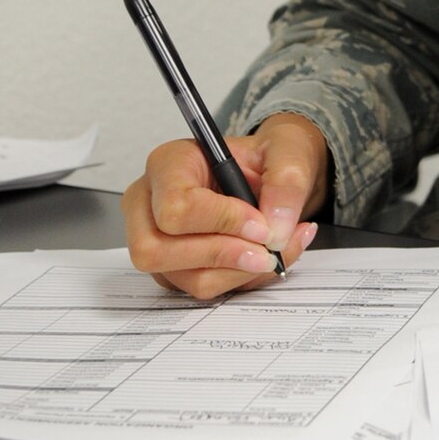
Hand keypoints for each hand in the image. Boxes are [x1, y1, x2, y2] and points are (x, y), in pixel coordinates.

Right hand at [122, 113, 329, 300]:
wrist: (270, 173)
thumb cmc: (266, 157)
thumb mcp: (288, 152)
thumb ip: (286, 183)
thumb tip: (276, 230)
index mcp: (169, 163)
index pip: (175, 206)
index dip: (221, 221)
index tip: (261, 225)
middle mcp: (151, 203)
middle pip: (157, 251)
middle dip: (223, 256)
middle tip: (268, 250)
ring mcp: (157, 240)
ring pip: (187, 278)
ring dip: (241, 271)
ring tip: (278, 249)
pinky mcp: (174, 268)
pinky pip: (204, 287)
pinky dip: (242, 278)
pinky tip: (264, 256)